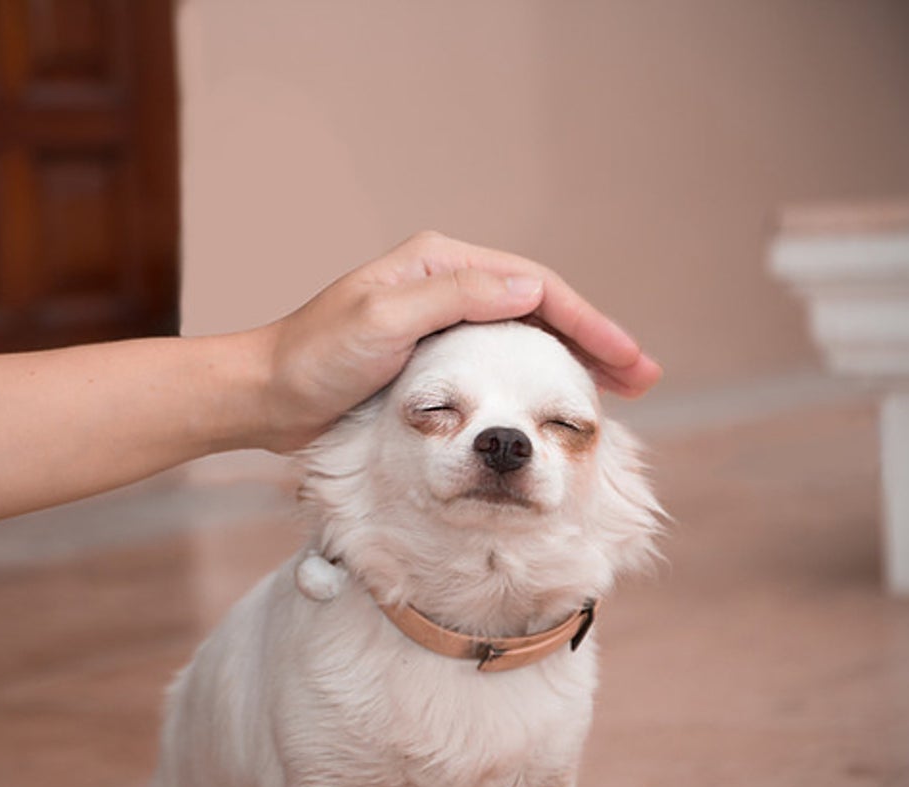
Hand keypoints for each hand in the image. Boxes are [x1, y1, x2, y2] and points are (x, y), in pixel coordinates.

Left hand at [260, 231, 661, 450]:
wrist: (266, 397)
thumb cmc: (315, 359)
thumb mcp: (384, 322)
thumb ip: (457, 299)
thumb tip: (531, 287)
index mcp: (438, 265)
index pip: (533, 284)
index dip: (588, 320)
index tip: (628, 358)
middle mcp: (444, 286)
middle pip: (537, 307)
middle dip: (592, 340)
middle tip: (642, 377)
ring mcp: (439, 322)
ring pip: (522, 336)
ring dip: (569, 360)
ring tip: (616, 391)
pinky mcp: (430, 358)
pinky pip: (497, 362)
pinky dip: (533, 377)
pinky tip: (554, 400)